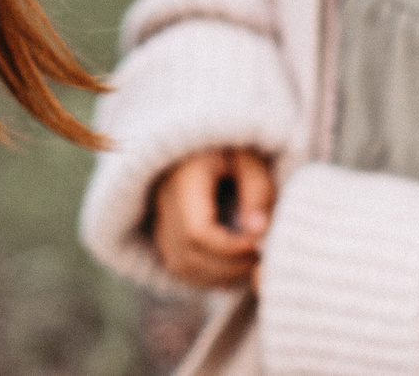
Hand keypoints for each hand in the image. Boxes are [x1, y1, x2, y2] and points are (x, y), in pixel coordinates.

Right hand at [151, 146, 275, 290]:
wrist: (206, 142)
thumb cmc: (232, 148)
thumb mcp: (251, 159)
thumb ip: (257, 191)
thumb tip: (257, 232)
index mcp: (182, 177)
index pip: (196, 230)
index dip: (228, 247)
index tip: (257, 245)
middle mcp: (163, 201)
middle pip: (187, 253)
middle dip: (228, 266)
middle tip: (259, 258)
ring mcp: (159, 218)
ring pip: (181, 265)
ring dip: (218, 275)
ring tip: (249, 263)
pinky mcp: (164, 233)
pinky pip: (179, 266)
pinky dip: (207, 276)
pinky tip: (233, 267)